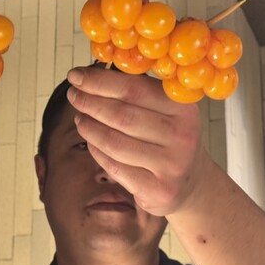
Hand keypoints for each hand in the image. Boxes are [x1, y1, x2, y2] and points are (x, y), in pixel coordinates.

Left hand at [66, 67, 210, 216]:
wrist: (191, 182)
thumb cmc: (168, 137)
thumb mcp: (165, 110)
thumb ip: (136, 91)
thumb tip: (90, 75)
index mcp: (183, 106)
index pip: (133, 88)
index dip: (98, 81)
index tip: (75, 76)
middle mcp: (182, 134)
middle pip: (121, 114)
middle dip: (89, 102)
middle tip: (73, 96)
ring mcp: (172, 164)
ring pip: (114, 141)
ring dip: (89, 128)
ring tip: (79, 119)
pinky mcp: (158, 189)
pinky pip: (115, 166)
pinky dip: (97, 151)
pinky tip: (91, 142)